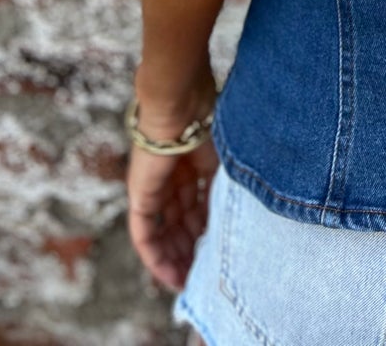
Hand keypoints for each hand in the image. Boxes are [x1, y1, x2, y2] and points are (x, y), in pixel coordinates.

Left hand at [125, 66, 219, 293]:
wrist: (181, 104)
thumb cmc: (209, 120)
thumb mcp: (225, 160)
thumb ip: (227, 184)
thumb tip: (245, 213)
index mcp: (192, 164)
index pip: (197, 205)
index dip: (208, 228)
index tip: (220, 250)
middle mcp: (172, 179)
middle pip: (180, 221)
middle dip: (192, 248)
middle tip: (204, 274)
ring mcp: (155, 188)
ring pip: (163, 232)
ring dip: (176, 258)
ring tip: (190, 281)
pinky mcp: (140, 197)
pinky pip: (145, 235)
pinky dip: (156, 257)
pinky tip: (170, 275)